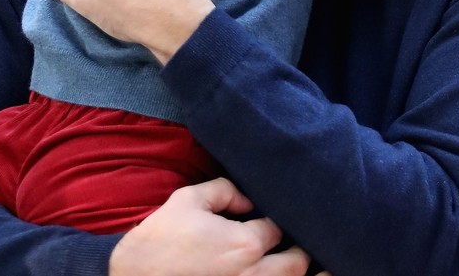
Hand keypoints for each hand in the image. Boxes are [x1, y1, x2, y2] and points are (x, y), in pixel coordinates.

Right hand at [109, 177, 310, 275]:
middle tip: (291, 241)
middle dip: (297, 251)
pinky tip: (269, 273)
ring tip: (290, 261)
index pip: (278, 229)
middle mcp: (253, 275)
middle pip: (297, 265)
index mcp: (245, 244)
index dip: (275, 220)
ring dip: (292, 272)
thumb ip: (224, 191)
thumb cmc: (161, 240)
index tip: (268, 216)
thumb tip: (247, 201)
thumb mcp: (188, 200)